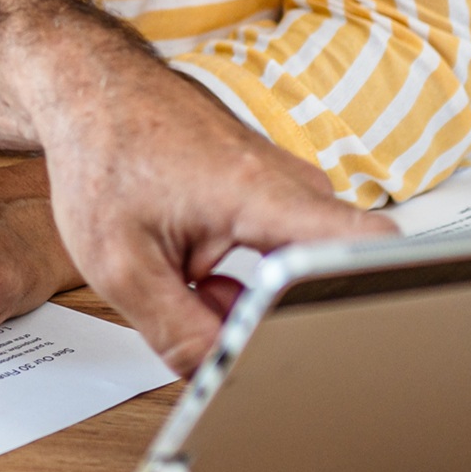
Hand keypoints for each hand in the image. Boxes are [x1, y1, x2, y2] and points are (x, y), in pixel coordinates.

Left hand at [26, 50, 384, 372]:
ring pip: (297, 269)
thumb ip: (178, 333)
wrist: (93, 94)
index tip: (348, 334)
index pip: (369, 245)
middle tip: (218, 314)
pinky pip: (281, 255)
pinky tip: (200, 268)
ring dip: (253, 296)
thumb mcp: (121, 265)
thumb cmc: (103, 155)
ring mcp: (285, 186)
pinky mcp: (273, 194)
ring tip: (192, 278)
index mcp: (261, 193)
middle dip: (282, 314)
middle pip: (326, 273)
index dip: (377, 294)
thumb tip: (220, 377)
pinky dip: (244, 275)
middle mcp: (288, 184)